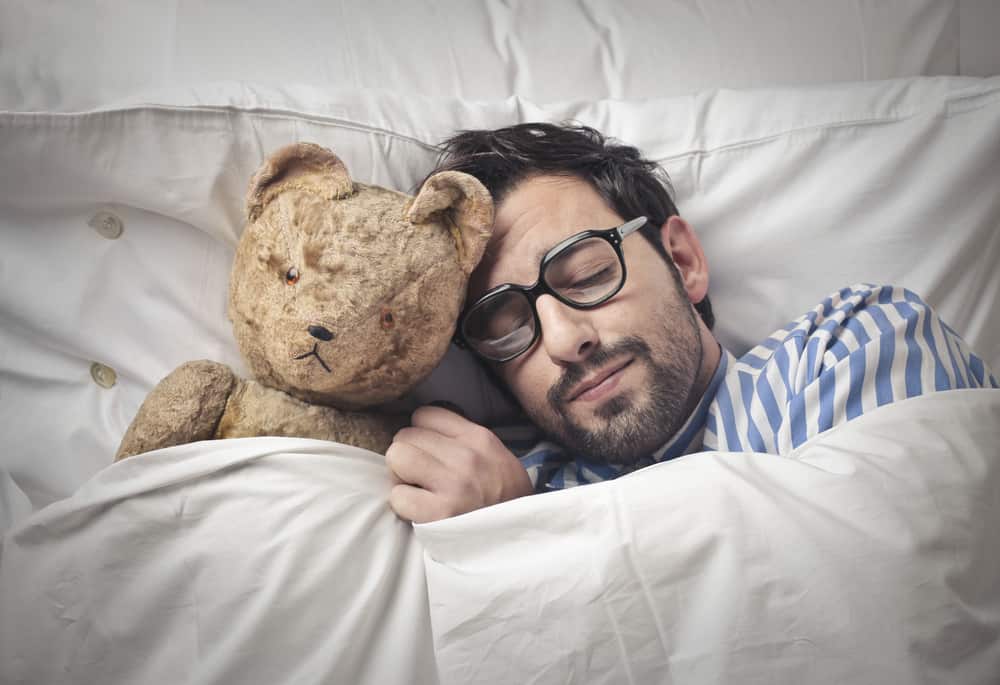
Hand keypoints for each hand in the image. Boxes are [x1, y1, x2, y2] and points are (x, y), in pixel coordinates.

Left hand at [385, 405, 532, 522]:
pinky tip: (420, 510)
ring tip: (417, 489)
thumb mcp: (496, 455)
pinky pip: (398, 496)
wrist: (522, 538)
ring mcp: (453, 484)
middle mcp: (466, 456)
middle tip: (420, 475)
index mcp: (479, 438)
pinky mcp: (439, 513)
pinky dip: (403, 505)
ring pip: (397, 457)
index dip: (420, 433)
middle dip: (408, 455)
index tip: (427, 451)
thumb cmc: (505, 497)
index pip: (424, 414)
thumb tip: (424, 427)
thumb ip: (464, 439)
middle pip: (406, 435)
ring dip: (400, 476)